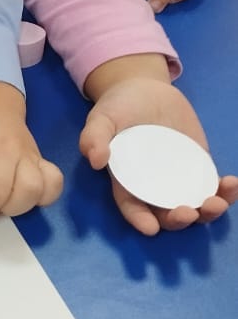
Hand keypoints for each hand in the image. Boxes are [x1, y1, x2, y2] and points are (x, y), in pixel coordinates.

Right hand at [80, 63, 237, 233]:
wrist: (144, 90)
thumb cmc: (117, 108)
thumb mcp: (100, 118)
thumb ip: (94, 137)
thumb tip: (96, 160)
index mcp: (127, 182)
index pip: (133, 207)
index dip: (140, 220)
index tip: (150, 228)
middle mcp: (154, 187)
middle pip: (167, 214)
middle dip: (179, 220)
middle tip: (187, 212)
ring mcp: (179, 179)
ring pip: (195, 206)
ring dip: (208, 213)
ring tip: (217, 203)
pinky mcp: (198, 167)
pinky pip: (212, 186)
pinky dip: (225, 191)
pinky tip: (231, 183)